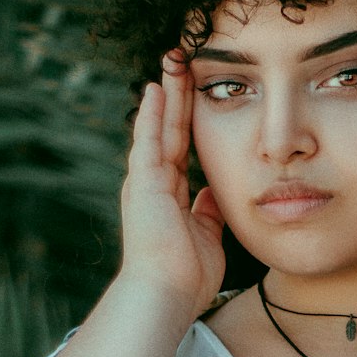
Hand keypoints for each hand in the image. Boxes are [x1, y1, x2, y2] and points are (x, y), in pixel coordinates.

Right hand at [118, 52, 226, 323]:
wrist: (165, 296)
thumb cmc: (186, 278)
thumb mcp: (207, 238)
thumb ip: (208, 214)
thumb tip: (213, 195)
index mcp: (170, 197)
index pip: (182, 149)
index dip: (189, 121)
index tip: (197, 93)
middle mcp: (154, 185)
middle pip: (170, 130)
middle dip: (178, 96)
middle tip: (183, 61)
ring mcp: (146, 183)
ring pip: (159, 127)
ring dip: (167, 93)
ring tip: (173, 60)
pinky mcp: (142, 184)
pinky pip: (148, 141)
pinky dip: (152, 114)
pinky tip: (157, 87)